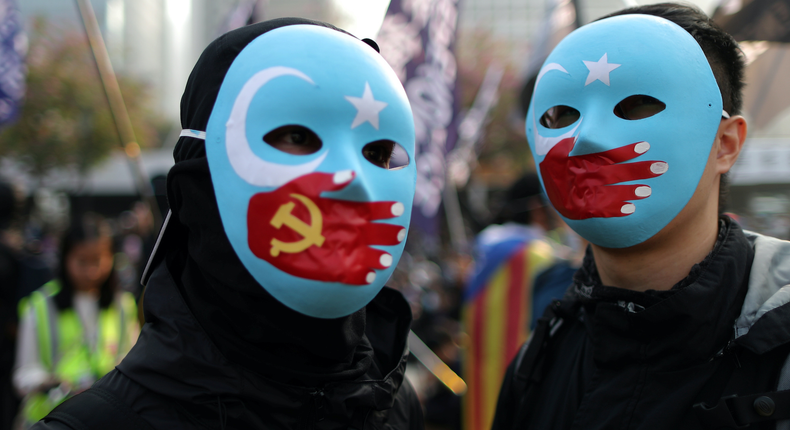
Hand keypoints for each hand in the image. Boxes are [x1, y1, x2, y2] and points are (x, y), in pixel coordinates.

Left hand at [247, 171, 405, 284]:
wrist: (264, 224)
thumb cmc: (286, 200)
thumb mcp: (305, 185)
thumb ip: (328, 181)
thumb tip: (351, 174)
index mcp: (348, 211)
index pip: (375, 210)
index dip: (388, 210)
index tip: (396, 209)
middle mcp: (350, 231)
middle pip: (379, 234)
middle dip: (391, 234)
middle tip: (396, 233)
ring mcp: (343, 250)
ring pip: (372, 256)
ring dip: (381, 257)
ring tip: (384, 258)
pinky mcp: (333, 268)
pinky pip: (354, 275)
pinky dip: (363, 276)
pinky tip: (368, 275)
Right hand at [539, 137, 666, 218]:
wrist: (541, 187)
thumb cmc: (554, 162)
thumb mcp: (557, 147)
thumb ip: (575, 141)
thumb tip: (591, 132)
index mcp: (578, 159)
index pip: (607, 154)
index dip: (627, 151)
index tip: (646, 146)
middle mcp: (583, 176)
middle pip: (615, 173)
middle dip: (638, 170)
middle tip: (661, 168)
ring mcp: (582, 193)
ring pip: (610, 192)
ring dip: (630, 191)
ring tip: (648, 191)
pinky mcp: (580, 208)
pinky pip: (600, 210)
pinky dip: (615, 210)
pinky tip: (631, 208)